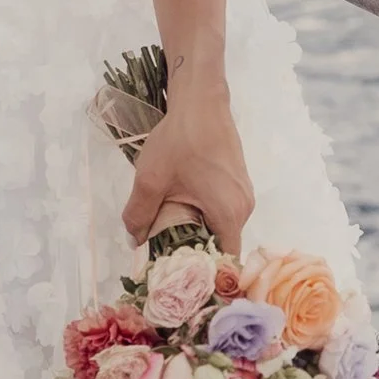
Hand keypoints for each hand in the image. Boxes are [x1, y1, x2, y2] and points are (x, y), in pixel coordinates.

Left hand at [122, 86, 252, 260]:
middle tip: (165, 255)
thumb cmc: (180, 140)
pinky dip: (204, 215)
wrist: (201, 101)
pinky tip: (180, 207)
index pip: (224, 261)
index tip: (180, 278)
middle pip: (222, 244)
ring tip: (168, 231)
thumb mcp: (150, 180)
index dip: (204, 273)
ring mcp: (243, 193)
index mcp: (229, 213)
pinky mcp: (238, 182)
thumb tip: (134, 240)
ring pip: (221, 226)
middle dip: (195, 253)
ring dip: (198, 231)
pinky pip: (222, 210)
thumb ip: (139, 215)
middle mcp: (244, 207)